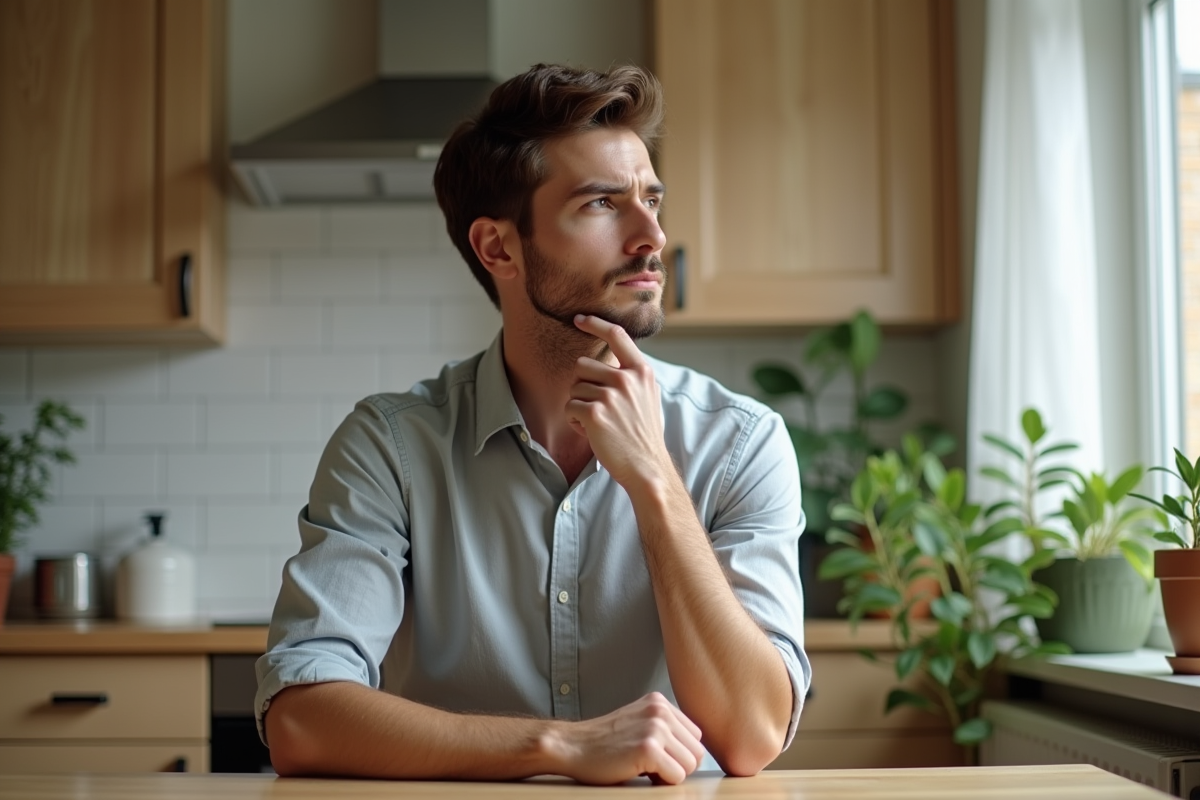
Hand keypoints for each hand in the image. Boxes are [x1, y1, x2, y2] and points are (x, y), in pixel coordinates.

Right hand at [545, 692, 705, 784]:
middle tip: (650, 767)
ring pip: (690, 765)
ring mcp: (655, 728)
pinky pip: (676, 777)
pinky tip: (639, 773)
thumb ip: (665, 728)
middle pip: (697, 752)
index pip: (695, 736)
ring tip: (644, 769)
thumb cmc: (603, 743)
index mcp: (659, 702)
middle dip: (678, 766)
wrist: (571, 746)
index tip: (656, 757)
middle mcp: (660, 711)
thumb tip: (695, 754)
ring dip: (670, 774)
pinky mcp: (648, 748)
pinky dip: (661, 782)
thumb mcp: (638, 722)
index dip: (678, 754)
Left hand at [566, 314, 671, 488]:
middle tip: (600, 409)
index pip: (616, 335)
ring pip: (574, 387)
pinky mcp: (594, 412)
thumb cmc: (643, 434)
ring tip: (600, 422)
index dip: (595, 323)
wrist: (646, 467)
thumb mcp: (648, 396)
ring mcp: (611, 395)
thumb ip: (632, 375)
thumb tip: (613, 357)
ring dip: (579, 405)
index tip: (579, 318)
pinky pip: (570, 407)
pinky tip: (593, 432)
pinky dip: (575, 421)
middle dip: (583, 386)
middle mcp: (627, 379)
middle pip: (583, 365)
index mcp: (641, 371)